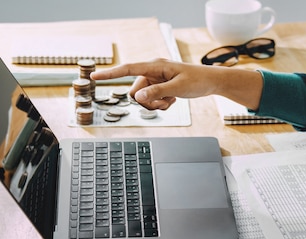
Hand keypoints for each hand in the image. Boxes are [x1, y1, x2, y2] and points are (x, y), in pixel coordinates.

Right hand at [91, 59, 262, 110]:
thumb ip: (157, 92)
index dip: (110, 73)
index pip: (128, 69)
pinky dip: (161, 104)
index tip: (94, 76)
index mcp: (155, 66)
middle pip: (135, 92)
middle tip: (166, 102)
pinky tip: (173, 100)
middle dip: (147, 101)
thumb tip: (138, 97)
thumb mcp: (177, 88)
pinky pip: (152, 101)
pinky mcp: (160, 87)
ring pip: (143, 99)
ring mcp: (156, 80)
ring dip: (156, 104)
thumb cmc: (197, 81)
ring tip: (172, 100)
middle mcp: (152, 72)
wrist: (210, 82)